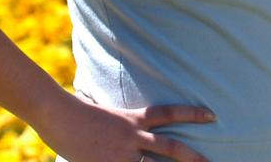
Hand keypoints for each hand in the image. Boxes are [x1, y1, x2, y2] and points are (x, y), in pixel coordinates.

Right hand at [32, 91, 216, 161]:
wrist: (57, 114)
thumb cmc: (78, 113)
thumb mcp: (108, 114)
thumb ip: (126, 124)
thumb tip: (137, 126)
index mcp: (133, 119)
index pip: (169, 114)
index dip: (192, 114)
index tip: (213, 115)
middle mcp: (132, 136)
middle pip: (170, 147)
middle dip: (193, 157)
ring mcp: (121, 154)